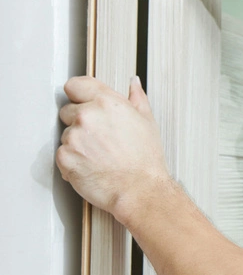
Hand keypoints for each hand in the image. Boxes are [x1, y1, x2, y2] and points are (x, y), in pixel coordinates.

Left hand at [56, 76, 171, 219]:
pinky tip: (92, 165)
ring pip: (66, 134)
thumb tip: (133, 84)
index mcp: (107, 102)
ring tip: (100, 155)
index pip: (75, 85)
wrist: (140, 190)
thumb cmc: (145, 160)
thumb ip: (136, 98)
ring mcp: (74, 137)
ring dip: (77, 143)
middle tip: (100, 138)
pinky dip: (73, 160)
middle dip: (80, 122)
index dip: (80, 95)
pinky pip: (62, 154)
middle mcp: (88, 116)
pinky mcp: (64, 157)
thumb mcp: (147, 122)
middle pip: (67, 111)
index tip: (83, 103)